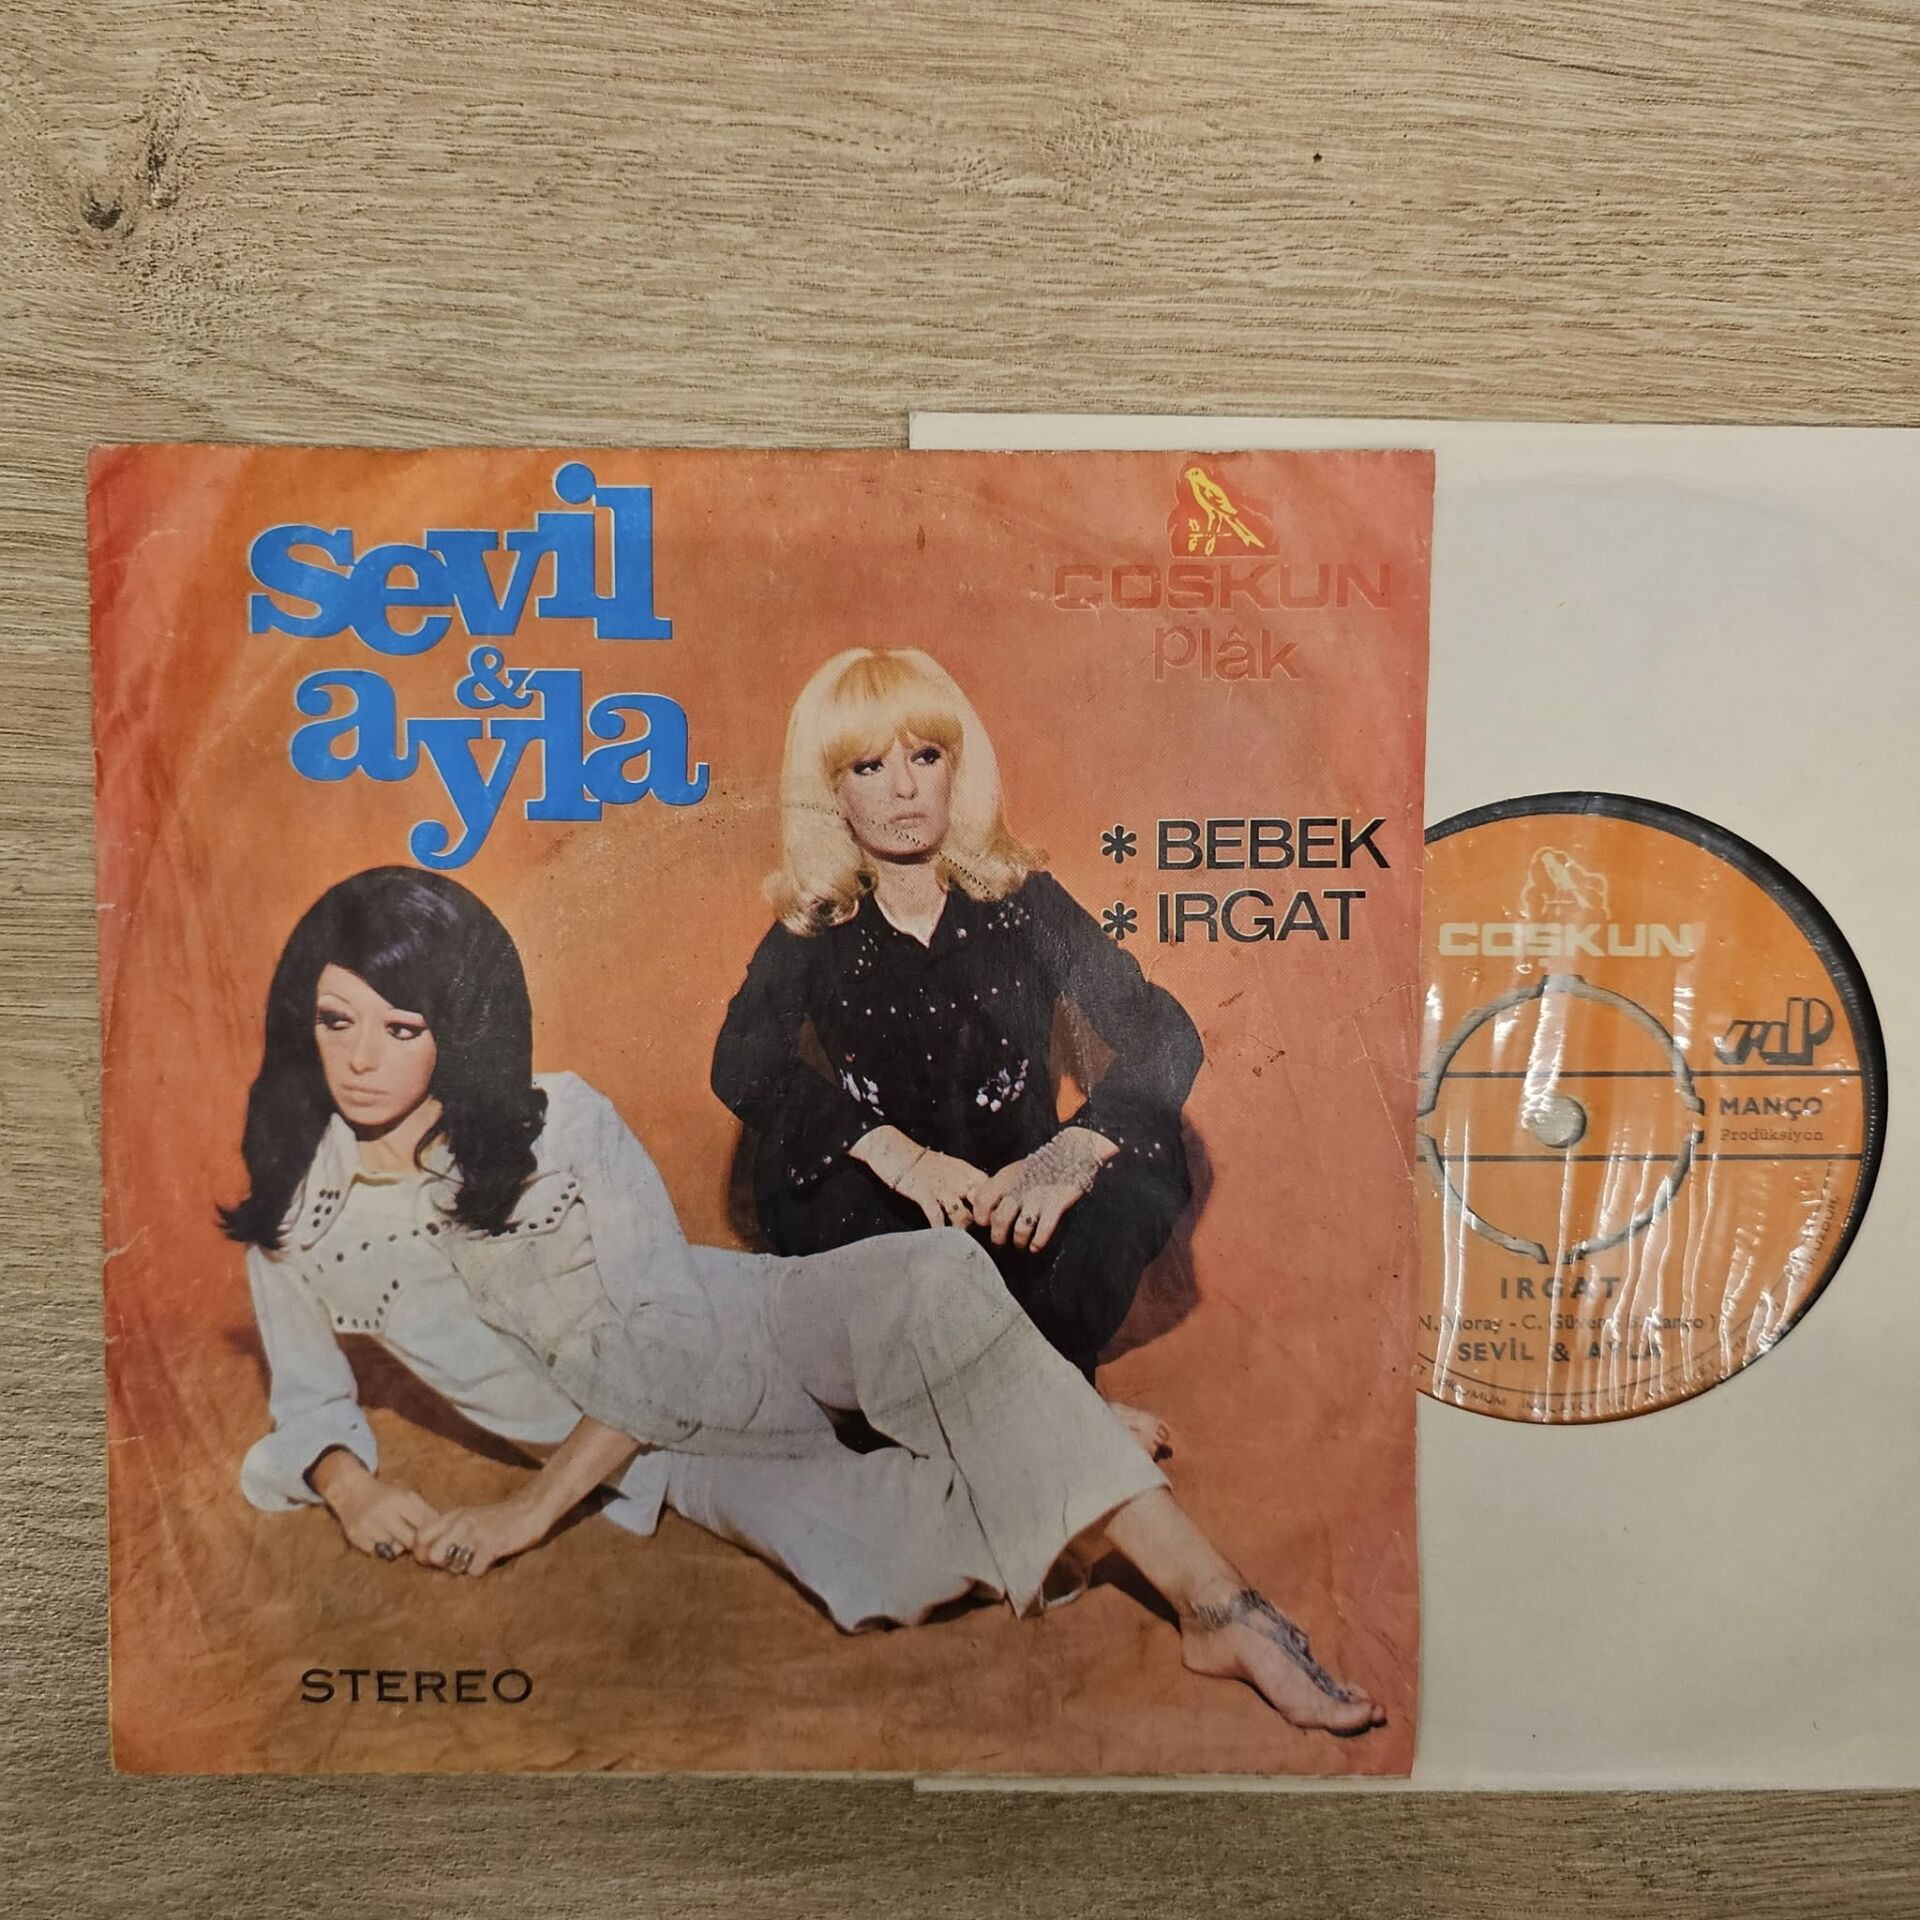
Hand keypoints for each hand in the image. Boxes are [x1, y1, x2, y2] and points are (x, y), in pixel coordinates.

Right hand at [324, 1469, 440, 1563]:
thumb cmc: (386, 1495)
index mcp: (401, 1499)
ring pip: (393, 1549)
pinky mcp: (356, 1538)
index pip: (423, 1524)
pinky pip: (376, 1553)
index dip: (431, 1535)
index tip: (433, 1540)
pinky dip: (381, 1549)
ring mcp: (368, 1526)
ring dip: (397, 1546)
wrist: (352, 1491)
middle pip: (409, 1540)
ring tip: (394, 1535)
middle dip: (414, 1543)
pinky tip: (380, 1538)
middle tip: (414, 1541)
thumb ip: (425, 1512)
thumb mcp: (407, 1496)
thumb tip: (444, 1531)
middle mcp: (384, 1512)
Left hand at [414, 1493, 550, 1577]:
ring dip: (460, 1568)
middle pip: (430, 1554)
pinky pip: (474, 1569)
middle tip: (455, 1563)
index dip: (422, 1553)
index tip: (436, 1559)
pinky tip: (490, 1560)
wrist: (531, 1507)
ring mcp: (475, 1533)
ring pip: (450, 1563)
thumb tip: (431, 1553)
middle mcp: (460, 1522)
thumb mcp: (470, 1517)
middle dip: (440, 1565)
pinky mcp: (492, 1544)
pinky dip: (481, 1569)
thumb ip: (451, 1530)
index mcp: (453, 1516)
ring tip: (474, 1561)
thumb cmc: (499, 1518)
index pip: (420, 1537)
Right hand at [891, 1148, 990, 1229]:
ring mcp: (943, 1190)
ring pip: (963, 1217)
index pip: (993, 1191)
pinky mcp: (925, 1197)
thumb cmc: (931, 1165)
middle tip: (983, 1235)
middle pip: (982, 1207)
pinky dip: (941, 1231)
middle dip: (985, 1223)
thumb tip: (989, 1198)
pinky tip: (943, 1238)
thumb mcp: (958, 1168)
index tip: (996, 1219)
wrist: (904, 1156)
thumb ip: (973, 1182)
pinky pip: (937, 1218)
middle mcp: (959, 1182)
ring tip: (964, 1240)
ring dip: (964, 1231)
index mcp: (969, 1173)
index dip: (997, 1207)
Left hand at [977, 1128, 1113, 1251]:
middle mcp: (1019, 1187)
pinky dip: (1037, 1242)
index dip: (981, 1217)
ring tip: (1020, 1244)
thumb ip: (992, 1188)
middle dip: (998, 1237)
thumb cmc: (1035, 1169)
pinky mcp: (1056, 1203)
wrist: (1068, 1155)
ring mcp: (1038, 1196)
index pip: (981, 1202)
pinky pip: (1044, 1230)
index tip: (986, 1225)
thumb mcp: (1010, 1173)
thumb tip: (973, 1203)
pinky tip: (1035, 1246)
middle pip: (1000, 1221)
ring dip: (1018, 1242)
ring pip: (1021, 1229)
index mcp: (1004, 1179)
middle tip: (1001, 1242)